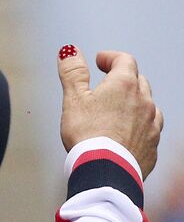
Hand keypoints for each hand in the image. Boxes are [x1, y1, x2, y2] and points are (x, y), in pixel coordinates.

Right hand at [59, 47, 162, 178]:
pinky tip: (127, 133)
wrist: (105, 170)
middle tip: (107, 83)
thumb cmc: (88, 134)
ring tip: (118, 110)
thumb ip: (72, 73)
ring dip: (134, 102)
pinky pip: (150, 128)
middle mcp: (144, 101)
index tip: (100, 61)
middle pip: (138, 80)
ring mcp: (152, 123)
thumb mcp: (73, 99)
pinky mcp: (152, 144)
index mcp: (124, 85)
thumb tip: (69, 50)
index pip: (124, 60)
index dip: (110, 57)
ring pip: (148, 104)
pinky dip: (139, 125)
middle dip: (123, 78)